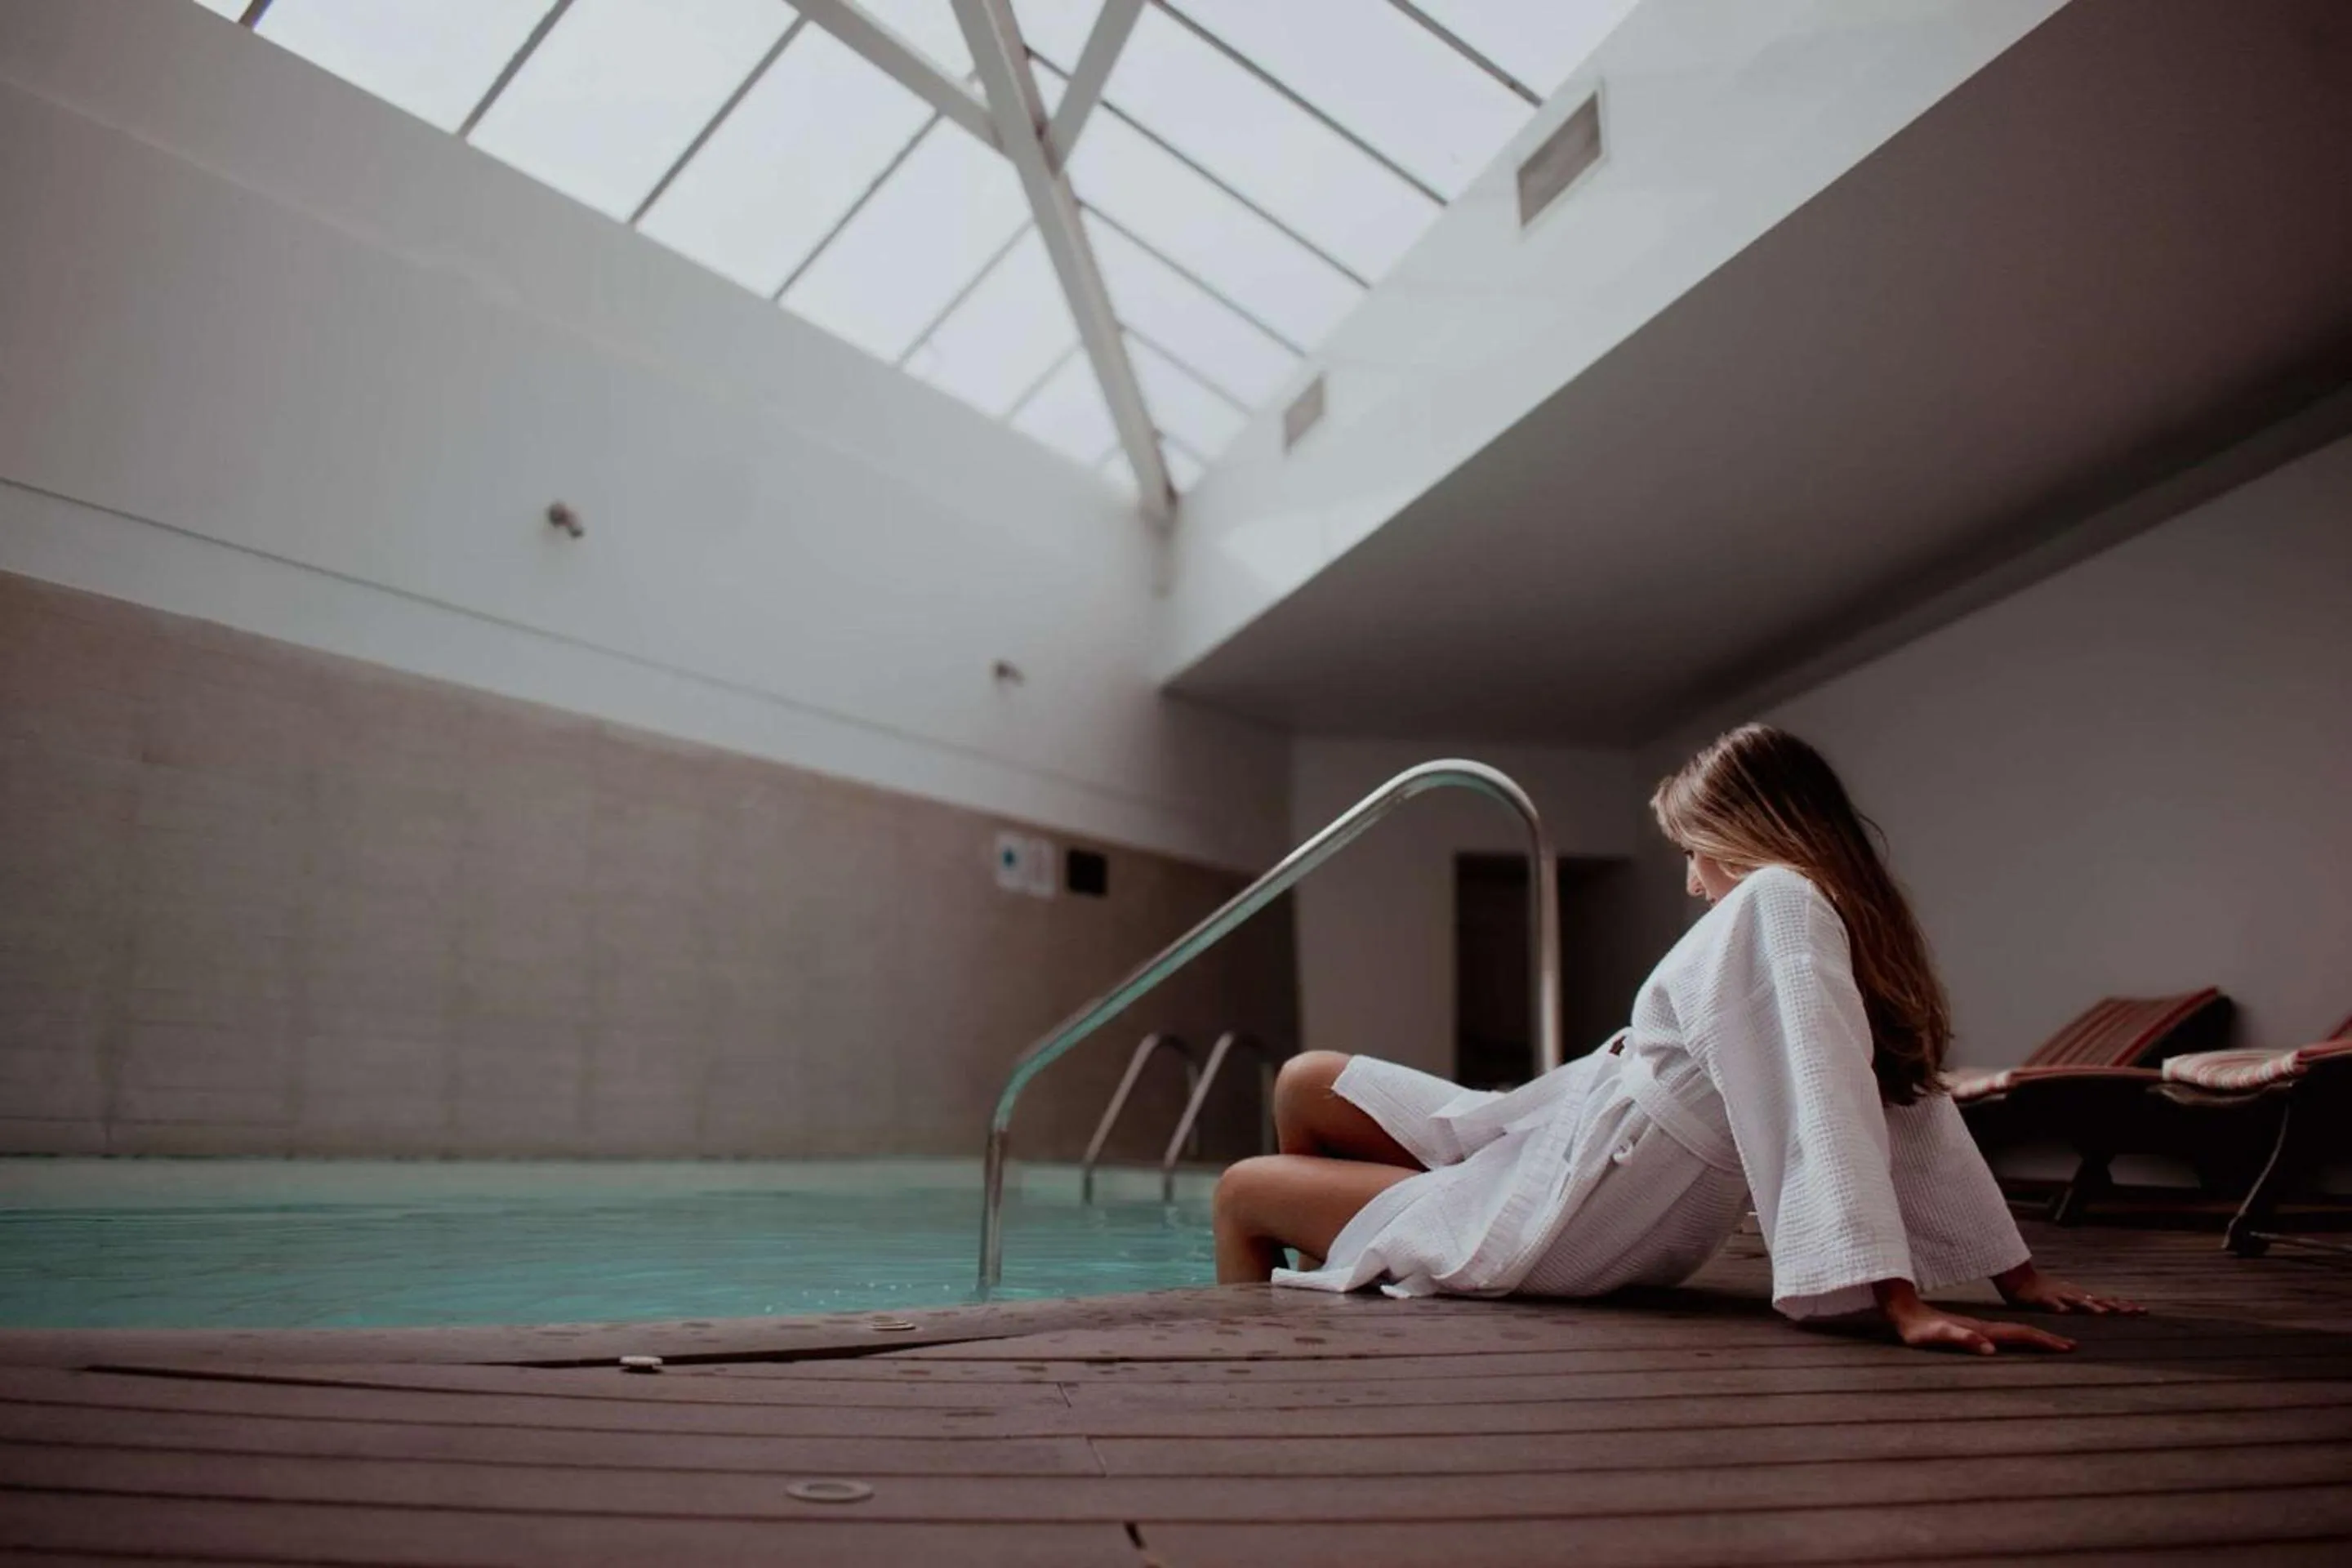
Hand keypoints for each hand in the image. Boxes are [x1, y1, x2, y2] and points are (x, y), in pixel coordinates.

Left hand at [1873, 1278, 2075, 1355]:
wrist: (1902, 1312)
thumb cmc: (1916, 1329)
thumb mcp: (1935, 1336)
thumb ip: (1959, 1338)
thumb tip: (1988, 1347)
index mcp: (1981, 1330)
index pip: (2018, 1334)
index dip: (2041, 1340)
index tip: (2065, 1346)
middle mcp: (1984, 1328)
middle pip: (2021, 1331)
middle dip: (2047, 1338)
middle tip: (2072, 1345)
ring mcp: (1979, 1328)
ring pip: (2014, 1332)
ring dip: (2037, 1336)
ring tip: (2056, 1342)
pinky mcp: (1971, 1331)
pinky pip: (2002, 1335)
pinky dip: (2019, 1338)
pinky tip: (2022, 1342)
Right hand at [1993, 1261, 2143, 1315]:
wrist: (2019, 1279)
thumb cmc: (2044, 1291)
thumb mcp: (2068, 1298)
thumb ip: (2084, 1305)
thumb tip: (2104, 1311)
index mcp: (2081, 1296)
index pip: (2106, 1301)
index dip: (2124, 1305)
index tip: (2143, 1311)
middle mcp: (2074, 1294)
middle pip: (2099, 1301)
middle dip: (2117, 1307)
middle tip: (2135, 1312)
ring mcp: (2059, 1295)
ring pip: (2078, 1301)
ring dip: (2091, 1307)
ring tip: (2103, 1313)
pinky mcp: (2042, 1298)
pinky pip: (2050, 1303)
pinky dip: (2058, 1306)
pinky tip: (2064, 1311)